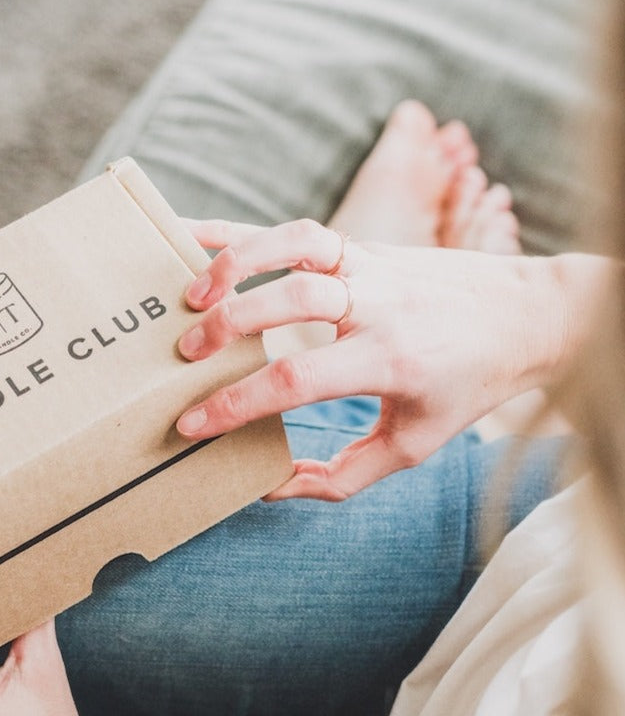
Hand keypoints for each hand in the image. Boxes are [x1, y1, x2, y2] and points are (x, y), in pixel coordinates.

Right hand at [175, 218, 597, 499]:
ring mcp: (371, 265)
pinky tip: (196, 234)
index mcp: (389, 360)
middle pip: (291, 299)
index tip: (192, 423)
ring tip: (191, 294)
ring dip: (235, 263)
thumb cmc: (466, 386)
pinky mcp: (364, 245)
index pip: (297, 380)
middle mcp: (378, 305)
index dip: (236, 404)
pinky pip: (299, 229)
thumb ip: (341, 476)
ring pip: (295, 244)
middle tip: (186, 354)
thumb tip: (273, 486)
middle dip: (228, 325)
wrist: (528, 316)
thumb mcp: (413, 444)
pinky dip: (244, 231)